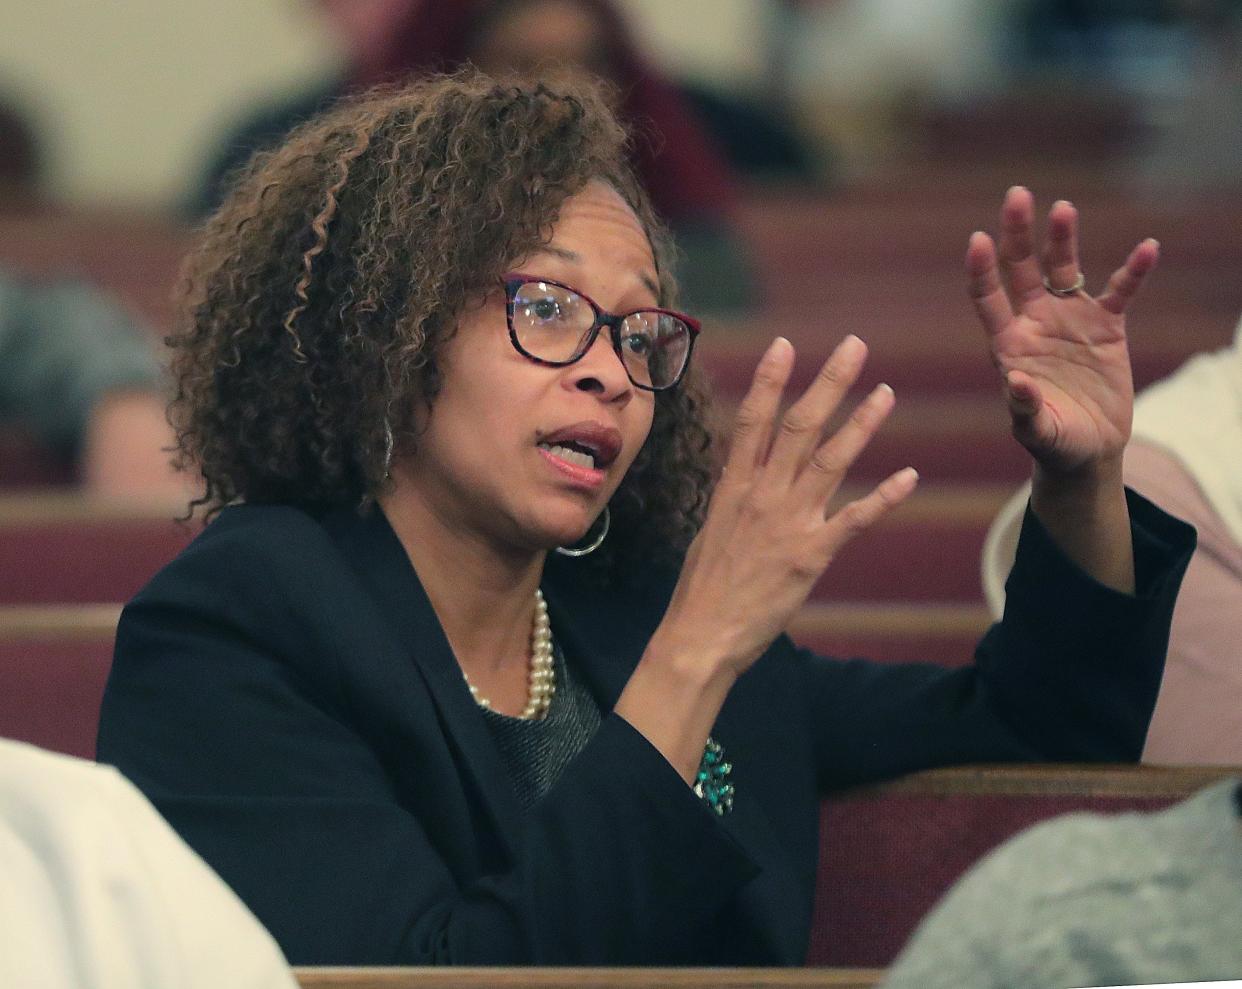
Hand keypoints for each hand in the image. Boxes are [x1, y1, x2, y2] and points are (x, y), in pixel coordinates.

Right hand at [651, 334, 918, 679]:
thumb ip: (734, 492)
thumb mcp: (712, 527)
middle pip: (798, 427)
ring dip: (861, 423)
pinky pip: (854, 519)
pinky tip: (910, 476)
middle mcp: (762, 496)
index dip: (770, 380)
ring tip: (886, 391)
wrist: (701, 635)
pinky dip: (884, 497)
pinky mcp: (811, 555)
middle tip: (853, 346)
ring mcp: (789, 524)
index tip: (785, 345)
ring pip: (830, 461)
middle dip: (828, 383)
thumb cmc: (703, 586)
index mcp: (733, 487)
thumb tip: (741, 463)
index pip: (752, 420)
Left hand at [967, 186, 1158, 476]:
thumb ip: (1023, 408)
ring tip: (1063, 208)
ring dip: (1063, 239)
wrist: (1087, 450)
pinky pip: (1120, 292)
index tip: (977, 240)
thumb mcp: (1035, 430)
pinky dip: (1133, 272)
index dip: (982, 270)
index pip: (988, 298)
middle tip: (1017, 195)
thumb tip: (1016, 381)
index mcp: (1008, 344)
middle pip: (1022, 269)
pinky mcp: (1107, 326)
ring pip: (1064, 269)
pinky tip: (1147, 248)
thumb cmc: (1052, 441)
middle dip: (1018, 234)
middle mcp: (1035, 322)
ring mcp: (1070, 320)